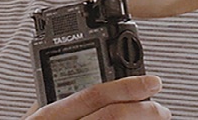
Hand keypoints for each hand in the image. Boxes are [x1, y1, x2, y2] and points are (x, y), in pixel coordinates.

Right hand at [23, 75, 170, 118]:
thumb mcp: (35, 119)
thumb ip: (55, 101)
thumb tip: (81, 82)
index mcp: (49, 116)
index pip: (95, 94)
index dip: (129, 86)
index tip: (154, 82)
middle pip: (113, 115)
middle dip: (145, 110)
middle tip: (162, 108)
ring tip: (157, 119)